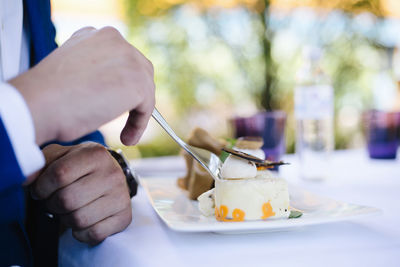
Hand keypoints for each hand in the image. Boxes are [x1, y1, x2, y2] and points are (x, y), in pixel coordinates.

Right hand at [9, 26, 154, 145]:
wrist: (37, 104)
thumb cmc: (46, 97)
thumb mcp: (73, 74)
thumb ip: (94, 73)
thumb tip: (110, 90)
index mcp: (96, 36)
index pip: (121, 58)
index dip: (123, 81)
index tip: (119, 101)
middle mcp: (114, 40)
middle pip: (139, 69)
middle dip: (135, 94)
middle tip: (127, 116)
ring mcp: (128, 58)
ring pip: (144, 88)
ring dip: (137, 112)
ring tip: (125, 133)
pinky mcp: (138, 81)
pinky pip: (147, 107)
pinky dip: (138, 124)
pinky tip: (127, 137)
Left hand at [31, 143, 131, 244]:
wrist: (109, 177)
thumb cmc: (80, 167)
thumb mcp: (62, 156)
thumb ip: (42, 163)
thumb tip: (28, 179)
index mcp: (97, 154)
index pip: (58, 175)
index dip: (41, 188)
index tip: (41, 190)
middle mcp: (113, 174)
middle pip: (67, 200)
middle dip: (53, 204)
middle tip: (55, 200)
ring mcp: (121, 196)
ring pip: (79, 220)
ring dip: (67, 219)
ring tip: (71, 209)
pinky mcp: (125, 217)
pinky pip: (93, 234)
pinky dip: (82, 232)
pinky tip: (84, 220)